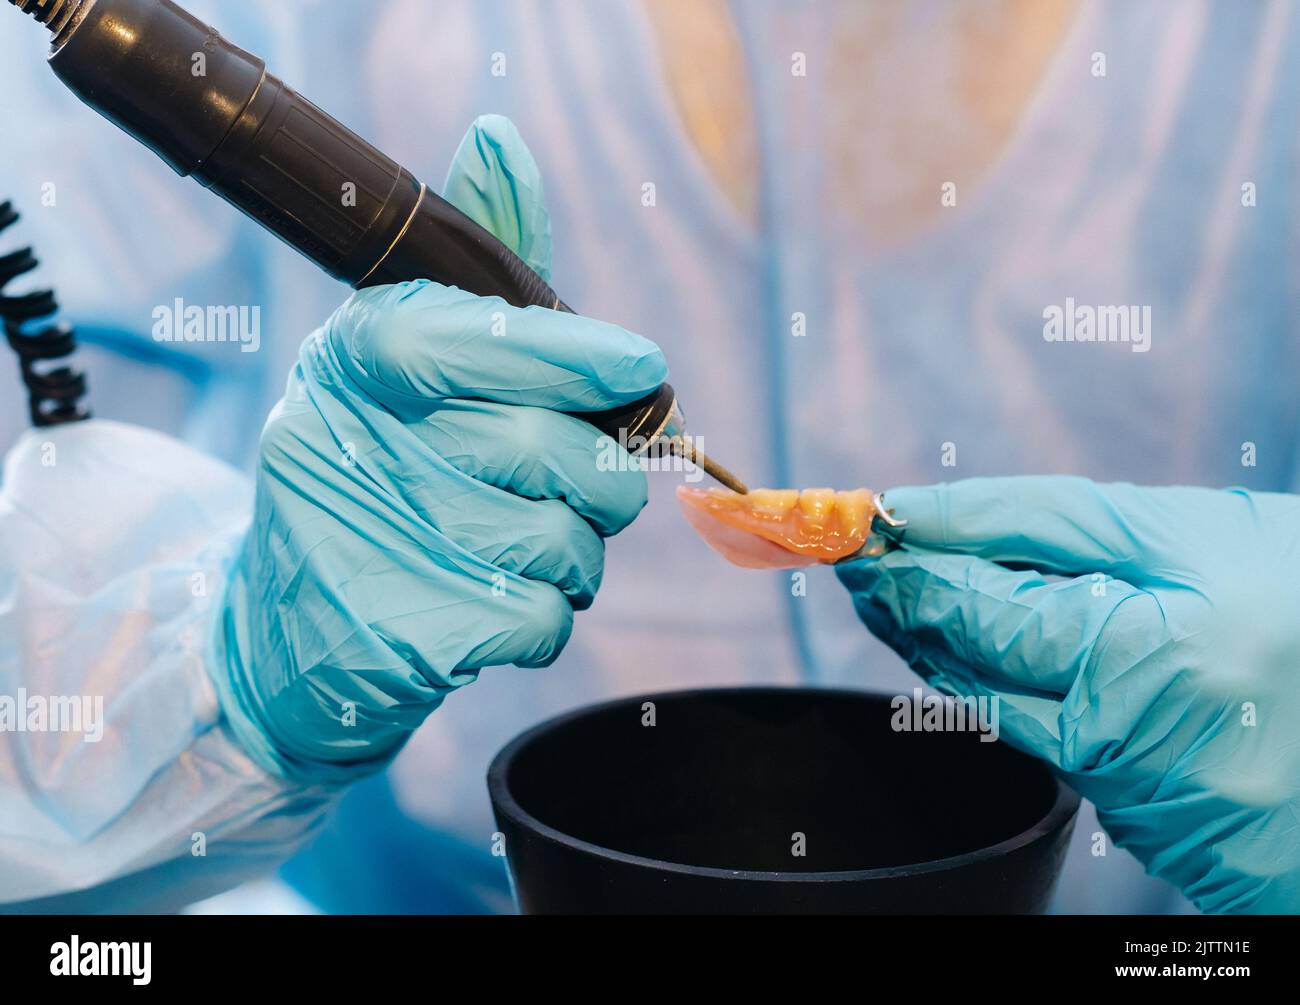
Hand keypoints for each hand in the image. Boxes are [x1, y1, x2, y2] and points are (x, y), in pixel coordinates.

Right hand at [208, 116, 665, 781]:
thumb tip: (499, 140)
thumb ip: (475, 275)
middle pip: (553, 451)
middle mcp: (360, 444)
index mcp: (359, 360)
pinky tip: (494, 597)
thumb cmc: (374, 469)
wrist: (287, 626)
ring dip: (574, 548)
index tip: (642, 367)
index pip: (484, 340)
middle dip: (601, 474)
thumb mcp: (400, 360)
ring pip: (563, 541)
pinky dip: (546, 611)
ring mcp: (383, 544)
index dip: (576, 354)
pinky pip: (547, 617)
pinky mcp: (413, 635)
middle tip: (591, 478)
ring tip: (521, 540)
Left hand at [836, 476, 1299, 912]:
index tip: (875, 512)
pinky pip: (1029, 733)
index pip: (1014, 558)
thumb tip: (952, 522)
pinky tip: (951, 654)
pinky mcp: (1129, 807)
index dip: (934, 531)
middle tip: (855, 553)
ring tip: (885, 593)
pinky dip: (977, 686)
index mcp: (1179, 613)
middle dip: (906, 586)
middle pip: (984, 628)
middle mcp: (1148, 697)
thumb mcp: (1211, 539)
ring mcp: (1133, 764)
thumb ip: (1084, 532)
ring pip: (988, 689)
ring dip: (925, 637)